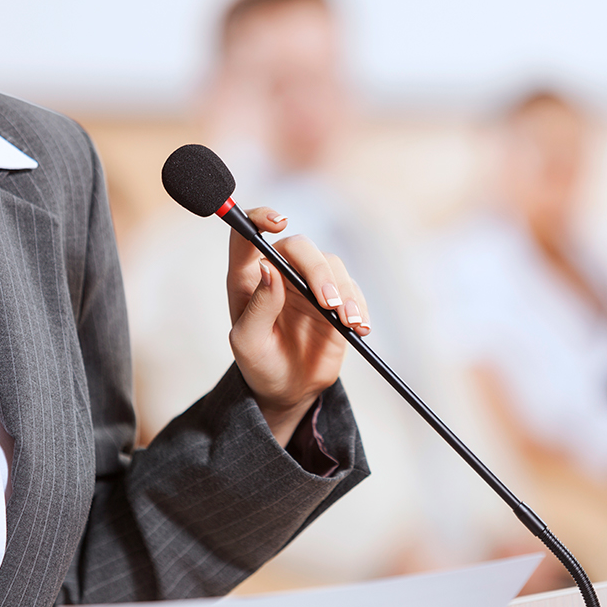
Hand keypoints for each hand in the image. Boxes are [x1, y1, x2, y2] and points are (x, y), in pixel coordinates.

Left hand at [227, 208, 370, 445]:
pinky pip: (352, 290)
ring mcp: (309, 283)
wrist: (288, 388)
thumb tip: (268, 269)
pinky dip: (359, 306)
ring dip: (343, 291)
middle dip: (318, 271)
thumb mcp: (248, 343)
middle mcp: (279, 272)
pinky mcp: (335, 299)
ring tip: (348, 321)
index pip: (247, 233)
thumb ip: (258, 306)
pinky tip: (359, 327)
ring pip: (331, 264)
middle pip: (300, 247)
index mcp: (247, 276)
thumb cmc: (259, 363)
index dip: (261, 217)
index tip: (279, 223)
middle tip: (328, 303)